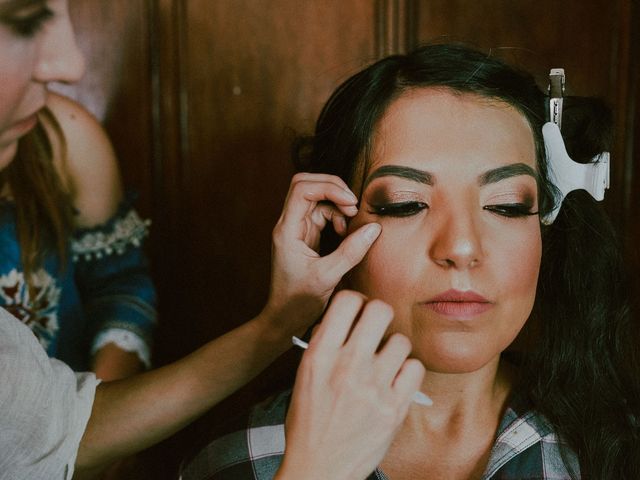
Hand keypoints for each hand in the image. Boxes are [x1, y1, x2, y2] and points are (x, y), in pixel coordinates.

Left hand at [263, 173, 380, 336]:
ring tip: (350, 224)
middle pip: (306, 185)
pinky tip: (345, 233)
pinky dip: (337, 217)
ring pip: (316, 198)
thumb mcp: (328, 277)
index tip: (350, 203)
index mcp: (287, 230)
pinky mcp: (306, 236)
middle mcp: (289, 224)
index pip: (301, 189)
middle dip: (333, 188)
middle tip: (353, 206)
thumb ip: (351, 252)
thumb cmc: (298, 301)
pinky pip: (322, 213)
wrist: (284, 318)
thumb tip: (374, 228)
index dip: (328, 188)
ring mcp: (297, 229)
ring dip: (337, 204)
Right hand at [276, 291, 424, 479]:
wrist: (318, 469)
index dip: (356, 301)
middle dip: (379, 315)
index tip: (358, 312)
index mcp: (320, 355)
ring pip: (401, 341)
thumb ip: (325, 345)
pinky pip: (415, 368)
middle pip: (380, 310)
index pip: (347, 301)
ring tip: (384, 364)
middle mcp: (347, 365)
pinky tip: (395, 382)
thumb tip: (347, 319)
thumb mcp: (304, 377)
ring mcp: (373, 387)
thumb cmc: (308, 423)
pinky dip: (407, 373)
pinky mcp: (394, 408)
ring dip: (394, 349)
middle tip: (376, 329)